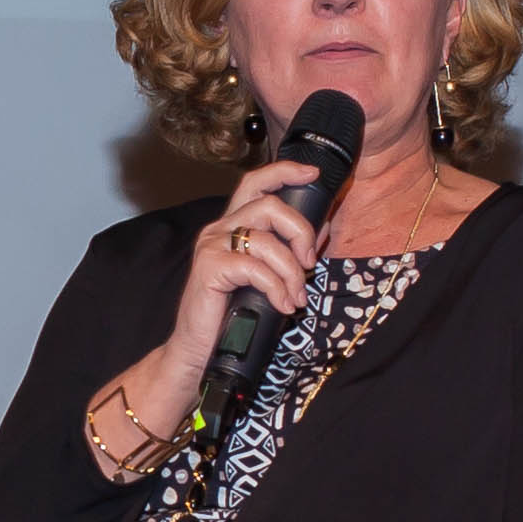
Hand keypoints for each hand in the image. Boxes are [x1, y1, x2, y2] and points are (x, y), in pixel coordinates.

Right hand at [157, 156, 330, 383]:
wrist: (199, 349)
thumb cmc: (232, 314)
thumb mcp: (267, 277)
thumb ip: (289, 250)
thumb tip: (323, 228)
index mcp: (232, 225)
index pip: (255, 183)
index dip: (283, 172)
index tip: (311, 174)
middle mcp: (219, 229)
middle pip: (269, 205)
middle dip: (300, 231)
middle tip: (310, 262)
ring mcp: (212, 246)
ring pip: (267, 240)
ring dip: (292, 272)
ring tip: (296, 298)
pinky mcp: (210, 268)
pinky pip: (256, 268)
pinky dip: (276, 288)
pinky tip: (281, 306)